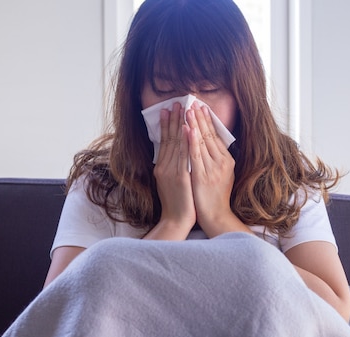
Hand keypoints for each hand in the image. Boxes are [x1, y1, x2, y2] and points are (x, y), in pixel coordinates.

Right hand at [148, 102, 195, 238]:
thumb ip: (172, 167)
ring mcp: (171, 172)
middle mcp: (164, 167)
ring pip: (175, 144)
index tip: (169, 109)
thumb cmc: (178, 204)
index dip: (167, 125)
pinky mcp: (180, 178)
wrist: (176, 221)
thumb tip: (174, 154)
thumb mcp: (171, 182)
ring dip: (178, 124)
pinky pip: (183, 156)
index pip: (165, 142)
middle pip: (168, 139)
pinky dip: (185, 141)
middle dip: (172, 119)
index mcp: (161, 168)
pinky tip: (187, 129)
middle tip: (175, 102)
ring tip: (181, 109)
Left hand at [185, 102, 247, 236]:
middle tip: (193, 100)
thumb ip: (217, 161)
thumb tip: (211, 146)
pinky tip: (186, 129)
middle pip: (209, 135)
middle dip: (200, 117)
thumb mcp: (221, 176)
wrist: (215, 217)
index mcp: (226, 161)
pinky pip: (195, 155)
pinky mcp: (202, 176)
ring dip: (194, 123)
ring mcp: (212, 169)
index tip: (201, 107)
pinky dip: (191, 140)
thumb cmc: (215, 198)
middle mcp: (221, 162)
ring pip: (202, 141)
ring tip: (187, 108)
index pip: (215, 136)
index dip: (207, 121)